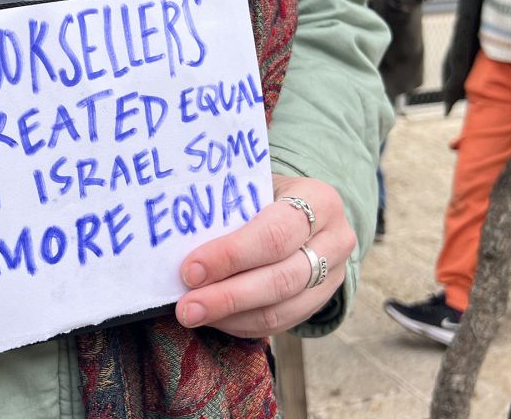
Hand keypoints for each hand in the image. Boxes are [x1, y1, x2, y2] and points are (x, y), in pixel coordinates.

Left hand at [174, 174, 354, 336]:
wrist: (306, 210)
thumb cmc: (267, 193)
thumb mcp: (254, 185)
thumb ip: (227, 205)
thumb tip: (175, 235)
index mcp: (319, 200)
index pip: (274, 234)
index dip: (231, 255)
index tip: (190, 270)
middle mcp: (335, 240)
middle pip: (280, 279)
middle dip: (227, 296)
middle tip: (186, 307)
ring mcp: (332, 276)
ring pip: (280, 309)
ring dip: (231, 316)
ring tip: (193, 314)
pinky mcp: (320, 302)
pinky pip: (280, 323)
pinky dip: (242, 324)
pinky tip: (213, 319)